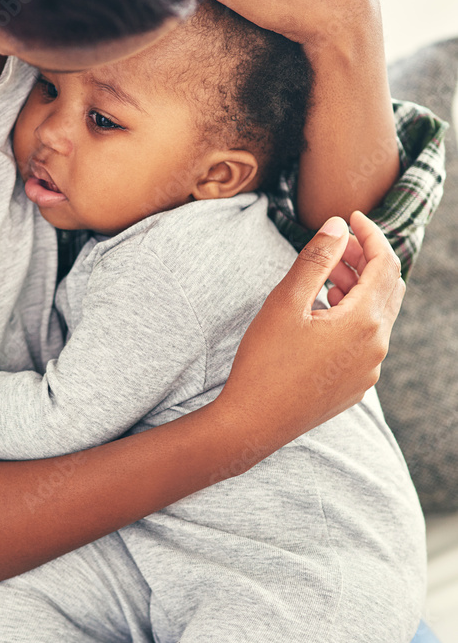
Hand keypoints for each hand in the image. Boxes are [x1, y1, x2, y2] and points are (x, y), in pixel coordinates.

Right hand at [219, 212, 403, 450]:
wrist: (254, 423)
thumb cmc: (265, 362)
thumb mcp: (286, 302)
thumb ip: (316, 259)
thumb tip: (338, 225)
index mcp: (365, 322)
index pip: (387, 263)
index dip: (371, 235)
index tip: (350, 219)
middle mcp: (376, 347)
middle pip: (388, 288)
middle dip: (366, 260)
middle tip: (337, 246)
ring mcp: (369, 370)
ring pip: (378, 317)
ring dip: (359, 290)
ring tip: (327, 279)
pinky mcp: (355, 386)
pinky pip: (366, 342)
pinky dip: (353, 318)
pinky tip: (324, 316)